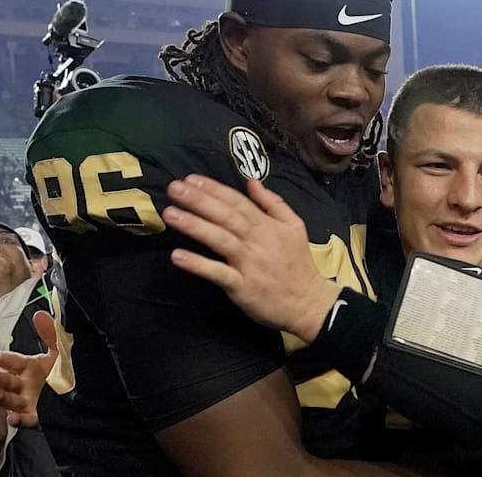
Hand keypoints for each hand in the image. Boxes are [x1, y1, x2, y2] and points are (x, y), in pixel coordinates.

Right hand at [0, 310, 56, 426]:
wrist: (84, 391)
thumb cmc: (67, 371)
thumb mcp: (60, 350)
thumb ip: (49, 333)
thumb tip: (39, 314)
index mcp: (28, 367)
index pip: (10, 361)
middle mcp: (24, 385)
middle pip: (6, 381)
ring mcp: (28, 401)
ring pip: (10, 400)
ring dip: (0, 398)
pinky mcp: (36, 416)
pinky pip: (24, 420)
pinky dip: (17, 420)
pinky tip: (13, 418)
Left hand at [163, 175, 341, 343]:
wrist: (309, 303)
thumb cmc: (298, 265)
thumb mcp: (294, 226)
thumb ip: (273, 203)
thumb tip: (252, 182)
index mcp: (268, 226)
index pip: (237, 202)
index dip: (214, 189)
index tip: (191, 179)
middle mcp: (257, 241)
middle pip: (226, 216)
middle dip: (199, 200)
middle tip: (175, 188)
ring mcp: (249, 263)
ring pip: (220, 240)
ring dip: (195, 226)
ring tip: (171, 213)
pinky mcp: (243, 286)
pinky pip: (218, 273)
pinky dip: (198, 264)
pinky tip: (178, 255)